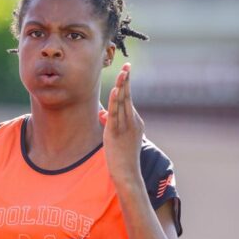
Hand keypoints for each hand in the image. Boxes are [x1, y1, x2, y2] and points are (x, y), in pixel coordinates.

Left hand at [103, 63, 144, 184]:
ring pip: (124, 103)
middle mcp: (133, 122)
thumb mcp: (117, 138)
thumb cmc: (122, 158)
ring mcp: (125, 127)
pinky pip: (116, 115)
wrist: (127, 174)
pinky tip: (116, 90)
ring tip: (123, 71)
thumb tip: (103, 114)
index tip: (126, 70)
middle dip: (127, 80)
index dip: (126, 85)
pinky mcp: (116, 133)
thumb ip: (110, 123)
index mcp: (135, 122)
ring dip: (122, 87)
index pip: (129, 100)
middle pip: (128, 97)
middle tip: (127, 65)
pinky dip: (116, 101)